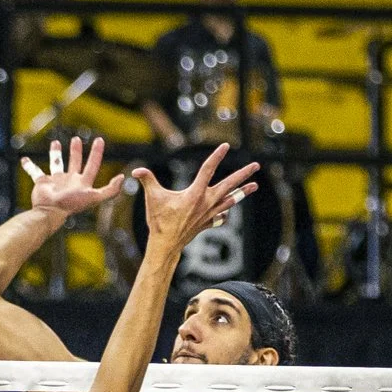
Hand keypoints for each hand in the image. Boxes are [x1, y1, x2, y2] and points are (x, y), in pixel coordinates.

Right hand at [21, 135, 126, 219]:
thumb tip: (122, 178)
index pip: (92, 165)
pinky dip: (29, 166)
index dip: (97, 153)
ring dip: (56, 154)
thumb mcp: (95, 197)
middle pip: (75, 162)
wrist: (51, 212)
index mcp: (82, 182)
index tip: (99, 140)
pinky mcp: (42, 183)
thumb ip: (110, 190)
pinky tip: (24, 160)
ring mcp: (56, 181)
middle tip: (76, 139)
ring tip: (56, 143)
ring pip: (56, 164)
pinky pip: (35, 172)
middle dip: (76, 151)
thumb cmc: (72, 205)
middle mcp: (69, 181)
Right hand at [133, 143, 260, 254]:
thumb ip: (146, 181)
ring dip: (242, 193)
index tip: (226, 146)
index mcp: (195, 193)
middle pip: (229, 185)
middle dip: (243, 174)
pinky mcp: (206, 224)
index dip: (217, 156)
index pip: (208, 169)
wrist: (165, 245)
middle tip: (256, 165)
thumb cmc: (159, 221)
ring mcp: (208, 214)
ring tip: (254, 186)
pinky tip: (227, 212)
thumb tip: (135, 171)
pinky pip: (220, 217)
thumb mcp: (152, 198)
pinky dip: (224, 213)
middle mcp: (206, 202)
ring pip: (230, 200)